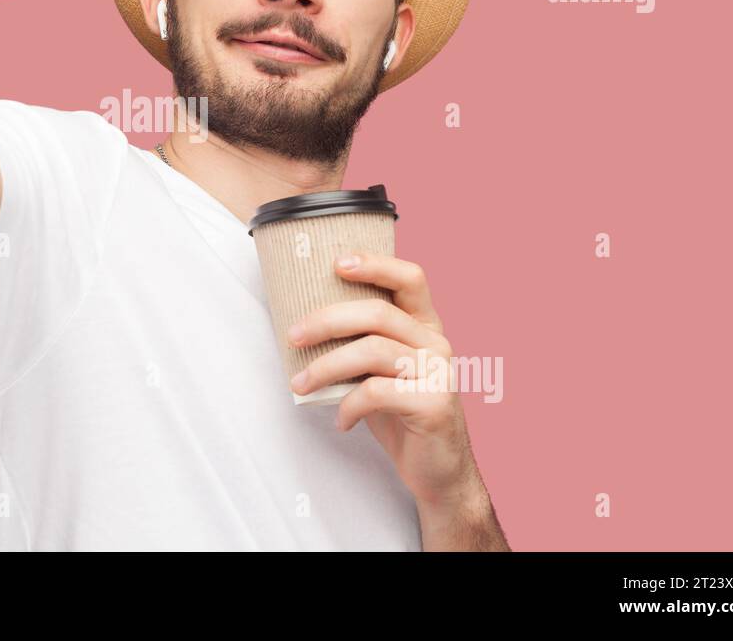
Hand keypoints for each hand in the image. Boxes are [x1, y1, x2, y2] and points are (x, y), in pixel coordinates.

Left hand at [287, 251, 480, 509]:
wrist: (438, 469)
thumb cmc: (400, 413)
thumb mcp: (380, 370)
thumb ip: (359, 343)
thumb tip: (300, 324)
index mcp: (425, 325)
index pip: (410, 278)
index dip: (375, 264)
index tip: (336, 263)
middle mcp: (436, 342)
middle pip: (378, 313)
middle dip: (327, 321)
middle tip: (293, 336)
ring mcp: (439, 373)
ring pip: (372, 351)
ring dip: (326, 366)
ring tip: (301, 384)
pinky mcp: (433, 404)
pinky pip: (377, 393)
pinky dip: (348, 405)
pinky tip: (341, 420)